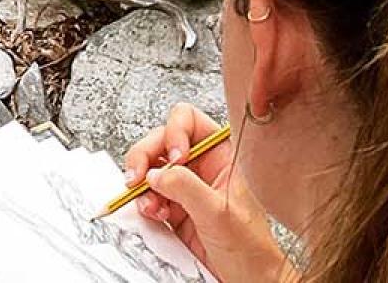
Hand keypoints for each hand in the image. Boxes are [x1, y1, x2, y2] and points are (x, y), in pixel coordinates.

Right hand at [124, 104, 292, 282]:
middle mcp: (202, 165)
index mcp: (222, 154)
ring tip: (148, 202)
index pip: (189, 121)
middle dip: (145, 156)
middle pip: (161, 141)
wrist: (248, 280)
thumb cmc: (250, 247)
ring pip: (151, 168)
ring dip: (142, 183)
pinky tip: (154, 213)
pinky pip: (149, 195)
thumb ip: (186, 187)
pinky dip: (144, 202)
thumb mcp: (218, 212)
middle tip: (137, 176)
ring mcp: (186, 186)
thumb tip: (156, 172)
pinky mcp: (174, 208)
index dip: (174, 132)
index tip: (173, 157)